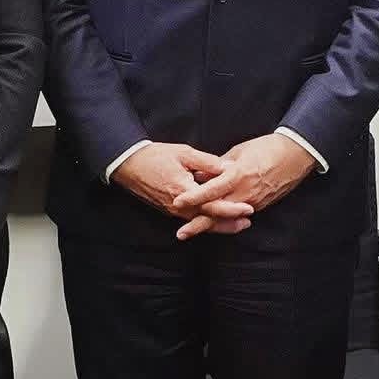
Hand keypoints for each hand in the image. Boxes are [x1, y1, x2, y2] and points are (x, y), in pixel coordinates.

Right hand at [113, 143, 252, 237]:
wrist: (129, 165)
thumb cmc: (156, 156)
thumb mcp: (184, 153)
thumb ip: (207, 162)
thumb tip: (228, 167)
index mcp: (184, 191)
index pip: (213, 205)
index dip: (232, 208)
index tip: (248, 207)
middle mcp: (179, 207)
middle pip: (209, 219)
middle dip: (230, 223)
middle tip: (249, 221)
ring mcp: (173, 211)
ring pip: (200, 222)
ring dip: (220, 225)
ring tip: (238, 225)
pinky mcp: (169, 210)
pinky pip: (191, 219)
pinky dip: (206, 221)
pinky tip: (216, 220)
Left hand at [170, 134, 313, 239]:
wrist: (295, 156)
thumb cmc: (266, 148)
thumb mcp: (238, 151)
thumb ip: (218, 166)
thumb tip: (200, 175)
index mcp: (238, 175)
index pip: (211, 190)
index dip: (194, 197)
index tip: (178, 202)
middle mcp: (245, 192)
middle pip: (217, 212)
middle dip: (198, 224)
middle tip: (181, 233)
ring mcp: (253, 202)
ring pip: (227, 217)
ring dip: (209, 225)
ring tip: (190, 231)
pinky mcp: (260, 206)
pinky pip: (238, 215)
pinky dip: (224, 220)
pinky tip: (211, 224)